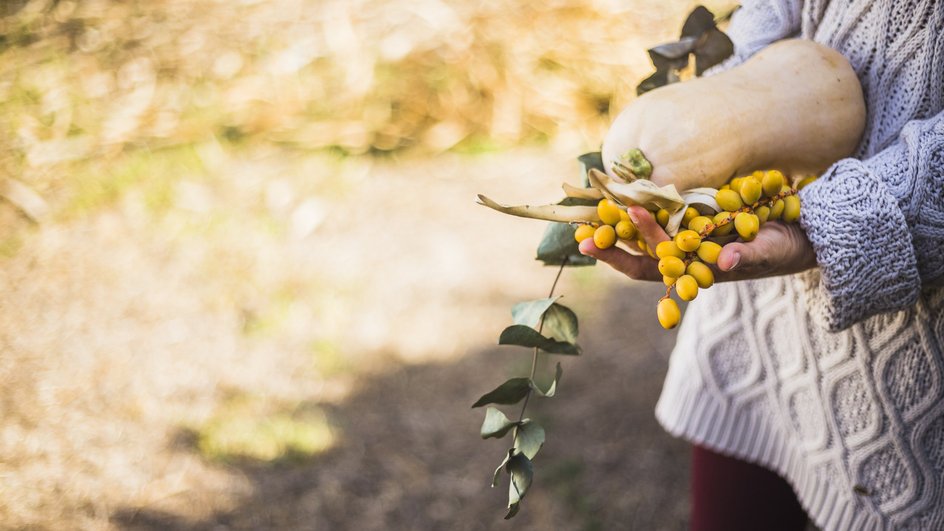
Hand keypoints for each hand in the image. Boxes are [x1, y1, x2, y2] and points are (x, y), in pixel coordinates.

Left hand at [578, 206, 817, 281]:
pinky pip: (664, 204)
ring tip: (590, 198)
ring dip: (619, 215)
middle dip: (610, 235)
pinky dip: (642, 196)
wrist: (808, 230)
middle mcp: (687, 253)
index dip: (618, 258)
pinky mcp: (699, 210)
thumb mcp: (775, 252)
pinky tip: (622, 182)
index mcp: (697, 269)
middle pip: (638, 246)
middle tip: (581, 222)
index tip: (591, 245)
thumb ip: (751, 256)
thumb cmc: (790, 246)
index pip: (649, 268)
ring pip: (647, 226)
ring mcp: (691, 232)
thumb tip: (726, 263)